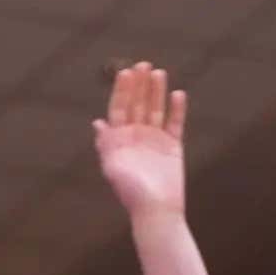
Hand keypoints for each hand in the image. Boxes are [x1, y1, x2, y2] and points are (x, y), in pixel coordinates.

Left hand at [93, 61, 186, 218]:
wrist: (157, 210)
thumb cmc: (132, 192)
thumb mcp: (113, 168)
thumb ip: (107, 145)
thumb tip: (98, 123)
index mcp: (118, 140)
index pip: (118, 109)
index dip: (121, 91)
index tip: (125, 72)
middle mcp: (135, 137)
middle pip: (137, 105)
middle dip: (139, 85)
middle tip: (143, 64)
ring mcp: (154, 140)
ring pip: (155, 109)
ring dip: (156, 92)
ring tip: (158, 73)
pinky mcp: (172, 146)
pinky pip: (175, 123)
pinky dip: (176, 109)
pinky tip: (177, 94)